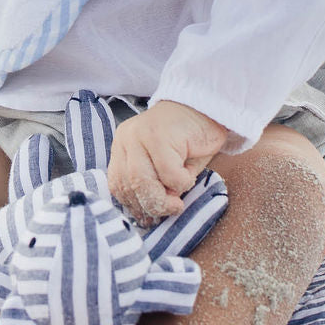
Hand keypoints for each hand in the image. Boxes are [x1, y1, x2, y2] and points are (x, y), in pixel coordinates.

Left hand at [107, 100, 227, 225]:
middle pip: (128, 185)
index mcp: (123, 147)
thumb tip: (149, 216)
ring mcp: (140, 135)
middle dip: (152, 205)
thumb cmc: (189, 142)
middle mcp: (126, 140)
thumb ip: (154, 187)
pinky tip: (189, 173)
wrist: (208, 109)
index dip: (135, 204)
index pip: (117, 185)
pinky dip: (182, 182)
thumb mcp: (166, 169)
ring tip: (179, 198)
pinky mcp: (159, 135)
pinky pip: (168, 173)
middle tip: (173, 208)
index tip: (153, 214)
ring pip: (142, 181)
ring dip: (164, 198)